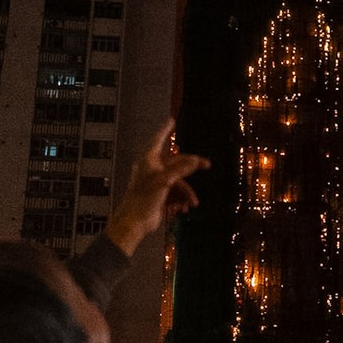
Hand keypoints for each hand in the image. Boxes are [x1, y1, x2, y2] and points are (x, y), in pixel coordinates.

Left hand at [105, 119, 208, 255]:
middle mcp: (152, 169)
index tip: (171, 120)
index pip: (158, 140)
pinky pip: (174, 194)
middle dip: (191, 168)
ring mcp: (156, 183)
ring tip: (192, 204)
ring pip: (178, 182)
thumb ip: (181, 169)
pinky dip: (181, 200)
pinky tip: (184, 209)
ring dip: (186, 193)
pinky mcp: (159, 196)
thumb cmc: (145, 198)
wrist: (135, 222)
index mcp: (149, 161)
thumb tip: (195, 160)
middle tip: (208, 165)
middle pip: (176, 163)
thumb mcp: (165, 180)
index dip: (165, 130)